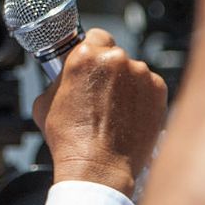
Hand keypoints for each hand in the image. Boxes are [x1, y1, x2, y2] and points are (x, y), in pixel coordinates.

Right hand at [31, 28, 166, 195]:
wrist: (99, 168)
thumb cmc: (70, 140)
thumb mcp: (45, 102)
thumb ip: (59, 79)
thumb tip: (65, 76)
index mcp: (85, 55)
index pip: (95, 36)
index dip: (92, 51)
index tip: (92, 65)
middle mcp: (116, 58)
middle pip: (115, 54)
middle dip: (109, 70)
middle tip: (101, 94)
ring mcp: (141, 74)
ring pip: (133, 71)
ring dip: (126, 84)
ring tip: (116, 112)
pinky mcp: (159, 91)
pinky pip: (149, 87)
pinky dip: (142, 98)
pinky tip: (130, 117)